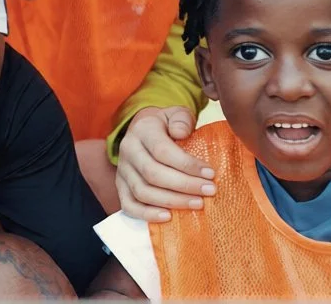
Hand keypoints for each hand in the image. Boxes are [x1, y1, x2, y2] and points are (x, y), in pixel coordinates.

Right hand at [115, 106, 215, 221]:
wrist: (144, 130)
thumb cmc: (166, 125)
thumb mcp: (176, 113)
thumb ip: (182, 119)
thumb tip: (181, 132)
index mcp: (142, 130)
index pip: (162, 151)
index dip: (187, 165)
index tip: (211, 173)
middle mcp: (128, 150)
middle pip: (153, 174)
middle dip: (184, 185)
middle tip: (209, 191)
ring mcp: (122, 170)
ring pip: (143, 192)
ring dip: (172, 201)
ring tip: (197, 203)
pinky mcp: (120, 186)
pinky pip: (129, 205)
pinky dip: (146, 214)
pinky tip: (168, 217)